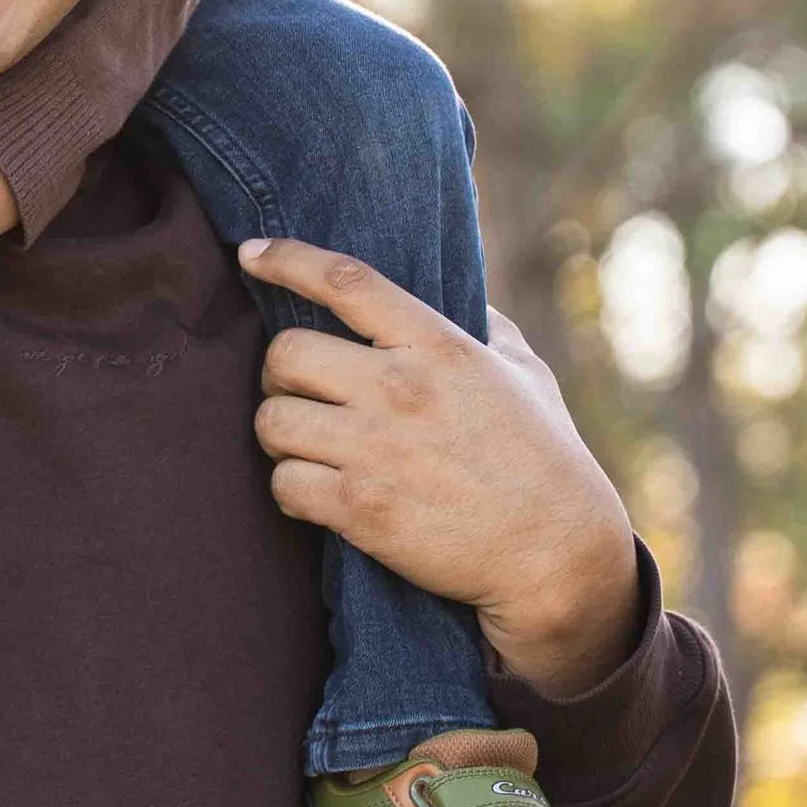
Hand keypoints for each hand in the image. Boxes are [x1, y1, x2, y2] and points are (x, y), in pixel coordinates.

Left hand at [238, 239, 640, 699]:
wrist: (554, 552)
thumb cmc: (545, 458)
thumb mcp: (525, 374)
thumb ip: (484, 328)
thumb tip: (463, 294)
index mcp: (439, 346)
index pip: (345, 281)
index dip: (286, 259)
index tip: (251, 253)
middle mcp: (400, 388)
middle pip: (285, 353)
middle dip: (278, 373)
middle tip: (297, 392)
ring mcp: (376, 449)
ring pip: (272, 420)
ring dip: (279, 434)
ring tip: (305, 445)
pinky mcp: (360, 509)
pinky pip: (283, 483)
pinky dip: (289, 488)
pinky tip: (313, 492)